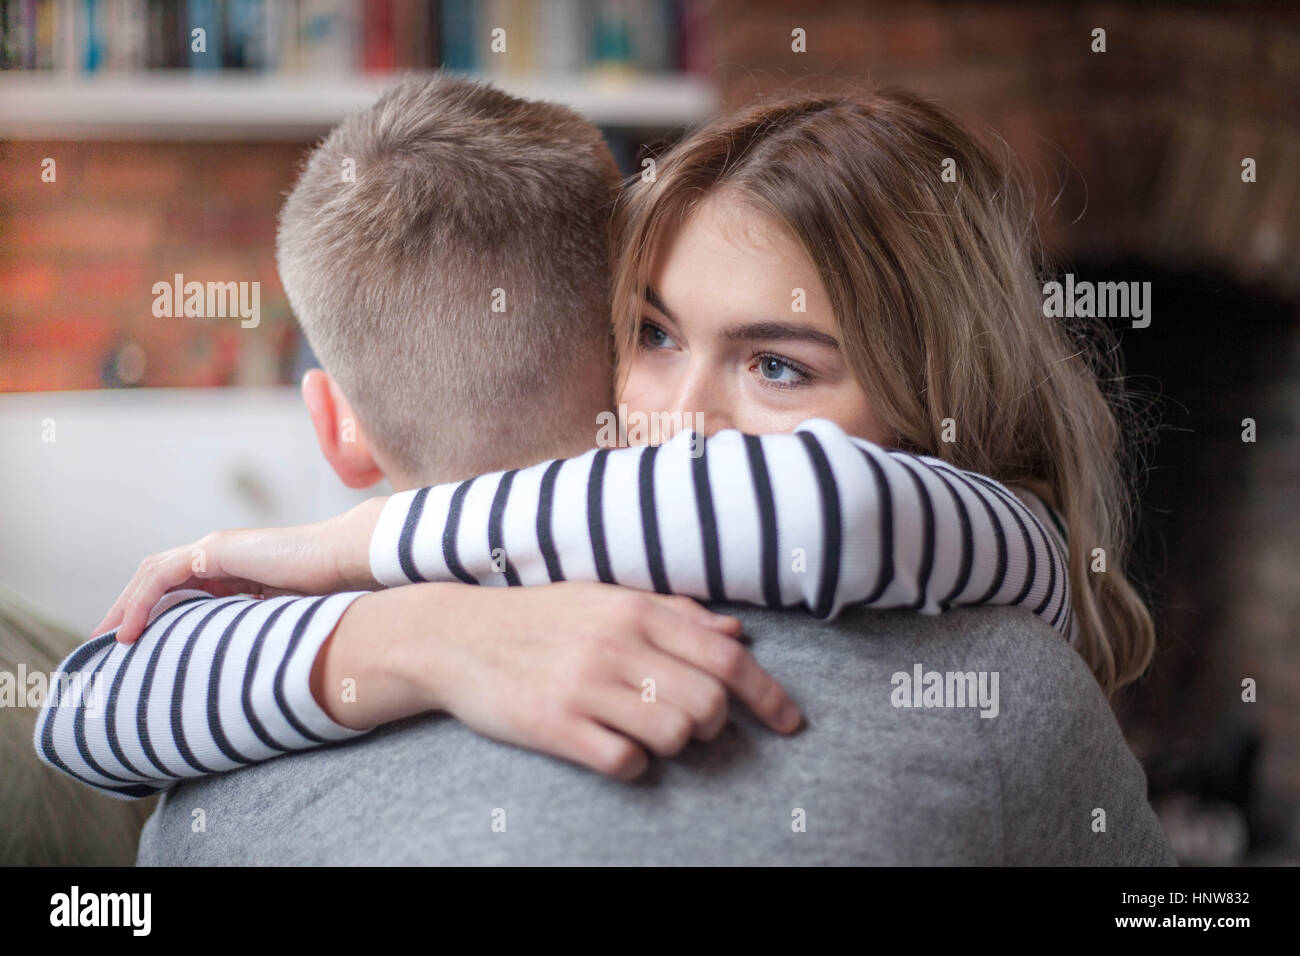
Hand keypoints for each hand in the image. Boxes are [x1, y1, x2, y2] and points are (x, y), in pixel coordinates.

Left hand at [94, 497, 386, 643]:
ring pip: (152, 573)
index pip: (178, 586)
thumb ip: (253, 629)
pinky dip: (142, 603)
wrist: (347, 562)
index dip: (152, 612)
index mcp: (234, 568)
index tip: (135, 645)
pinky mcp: (217, 549)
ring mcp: (216, 547)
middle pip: (157, 577)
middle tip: (106, 644)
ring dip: (125, 606)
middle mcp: (219, 553)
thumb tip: (240, 669)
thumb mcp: (278, 618)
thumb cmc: (329, 592)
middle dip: (127, 608)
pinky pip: (164, 575)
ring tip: (109, 640)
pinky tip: (132, 631)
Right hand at [318, 581, 802, 779]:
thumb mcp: (606, 598)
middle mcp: (616, 643)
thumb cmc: (540, 617)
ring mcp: (584, 685)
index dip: (770, 696)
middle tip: (693, 726)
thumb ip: (675, 613)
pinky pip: (625, 762)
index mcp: (636, 609)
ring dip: (674, 745)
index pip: (727, 659)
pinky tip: (614, 748)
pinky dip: (633, 764)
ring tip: (647, 732)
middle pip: (709, 705)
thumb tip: (738, 635)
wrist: (454, 635)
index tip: (790, 723)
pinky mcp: (554, 725)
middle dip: (714, 726)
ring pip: (675, 736)